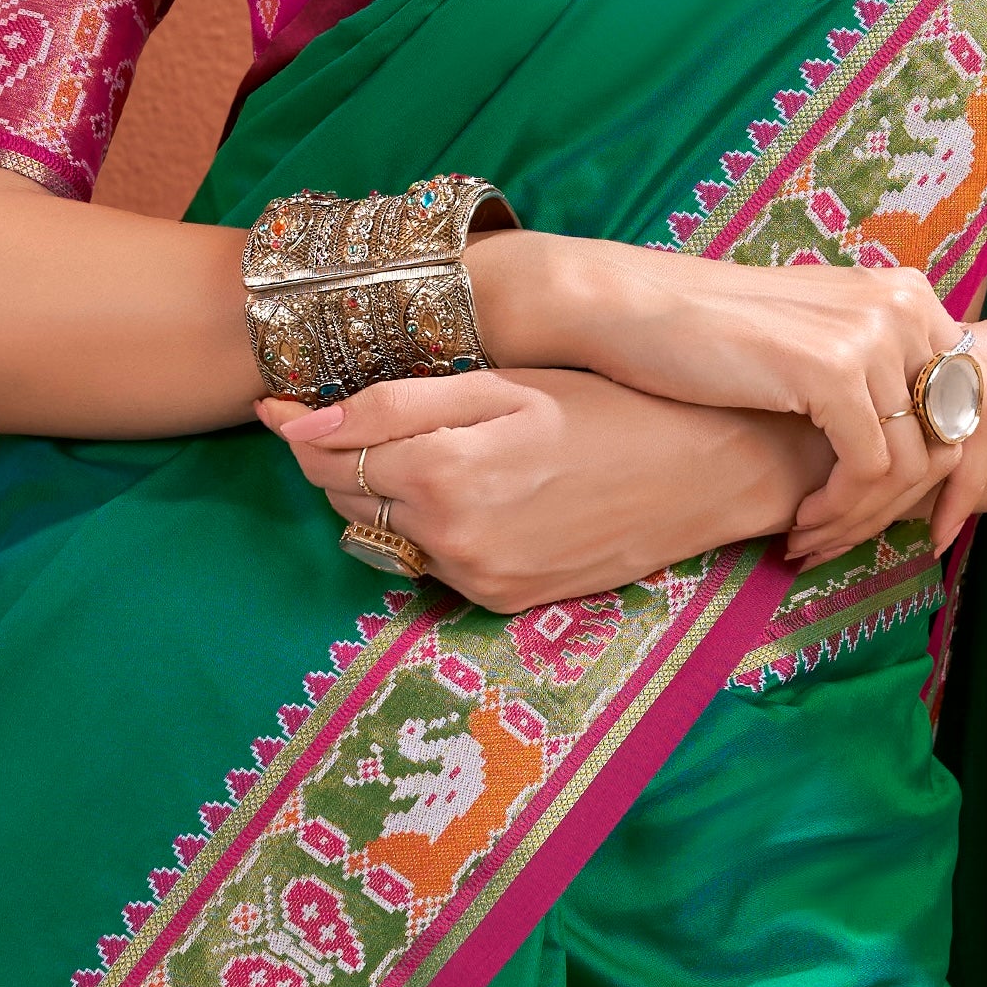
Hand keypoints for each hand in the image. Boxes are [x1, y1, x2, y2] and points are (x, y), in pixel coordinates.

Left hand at [260, 367, 830, 613]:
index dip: (299, 423)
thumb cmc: (608, 405)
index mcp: (442, 475)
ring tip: (426, 445)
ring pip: (382, 533)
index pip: (324, 455)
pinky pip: (431, 563)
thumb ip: (392, 404)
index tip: (280, 398)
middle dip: (338, 456)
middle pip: (344, 499)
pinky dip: (428, 526)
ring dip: (382, 493)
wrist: (705, 470)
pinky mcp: (503, 601)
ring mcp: (478, 580)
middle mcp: (450, 541)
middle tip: (363, 411)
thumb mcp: (502, 385)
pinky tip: (469, 488)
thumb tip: (293, 420)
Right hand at [473, 234, 986, 556]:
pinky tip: (797, 522)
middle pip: (960, 438)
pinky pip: (871, 470)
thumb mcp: (815, 343)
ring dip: (863, 518)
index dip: (973, 477)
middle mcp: (905, 306)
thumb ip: (876, 377)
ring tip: (809, 535)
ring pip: (913, 465)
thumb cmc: (711, 338)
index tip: (938, 531)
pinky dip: (840, 510)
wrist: (631, 309)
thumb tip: (932, 458)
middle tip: (854, 545)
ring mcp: (874, 333)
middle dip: (917, 510)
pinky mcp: (835, 368)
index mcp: (908, 296)